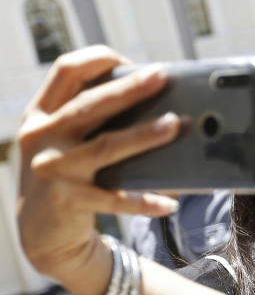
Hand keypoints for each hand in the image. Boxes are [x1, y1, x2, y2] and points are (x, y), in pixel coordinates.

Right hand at [16, 46, 180, 294]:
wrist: (42, 235)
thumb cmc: (69, 177)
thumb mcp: (67, 144)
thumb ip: (95, 122)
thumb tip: (159, 105)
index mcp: (41, 115)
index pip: (65, 72)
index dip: (96, 60)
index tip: (128, 60)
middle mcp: (41, 137)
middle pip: (89, 105)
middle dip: (128, 89)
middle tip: (162, 76)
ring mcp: (51, 169)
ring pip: (105, 147)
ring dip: (142, 135)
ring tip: (174, 125)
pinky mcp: (66, 201)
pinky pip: (114, 199)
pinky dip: (143, 201)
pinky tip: (169, 202)